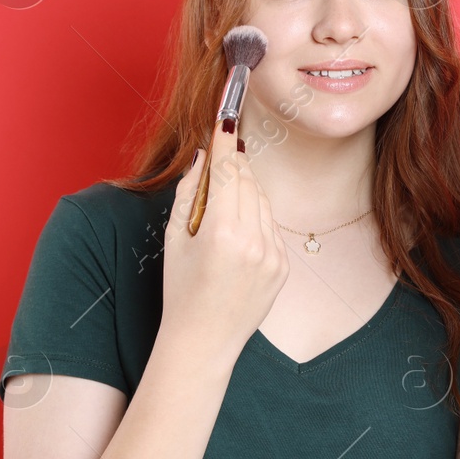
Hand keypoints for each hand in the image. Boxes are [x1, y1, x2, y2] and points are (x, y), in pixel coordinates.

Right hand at [163, 116, 291, 354]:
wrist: (204, 339)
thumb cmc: (180, 289)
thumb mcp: (175, 238)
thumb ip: (190, 193)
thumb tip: (204, 157)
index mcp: (222, 233)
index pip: (227, 173)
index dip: (225, 144)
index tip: (225, 120)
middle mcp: (253, 241)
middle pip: (247, 182)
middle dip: (233, 166)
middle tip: (220, 156)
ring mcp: (274, 254)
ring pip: (262, 202)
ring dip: (245, 192)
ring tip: (222, 207)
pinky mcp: (284, 265)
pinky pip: (271, 226)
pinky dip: (256, 219)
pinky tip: (236, 235)